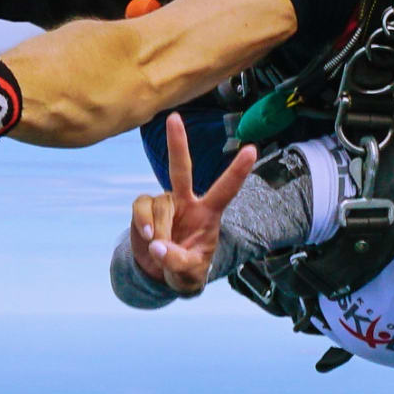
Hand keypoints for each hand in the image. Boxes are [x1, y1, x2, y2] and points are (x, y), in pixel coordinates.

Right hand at [126, 114, 258, 295]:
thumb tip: (157, 246)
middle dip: (177, 144)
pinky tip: (147, 237)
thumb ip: (177, 262)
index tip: (252, 149)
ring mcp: (165, 202)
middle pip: (181, 169)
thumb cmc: (185, 270)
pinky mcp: (145, 208)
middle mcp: (187, 201)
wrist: (160, 275)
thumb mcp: (188, 274)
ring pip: (160, 203)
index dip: (238, 170)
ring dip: (159, 229)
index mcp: (208, 213)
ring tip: (160, 247)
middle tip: (174, 118)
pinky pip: (141, 207)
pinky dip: (143, 223)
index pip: (226, 189)